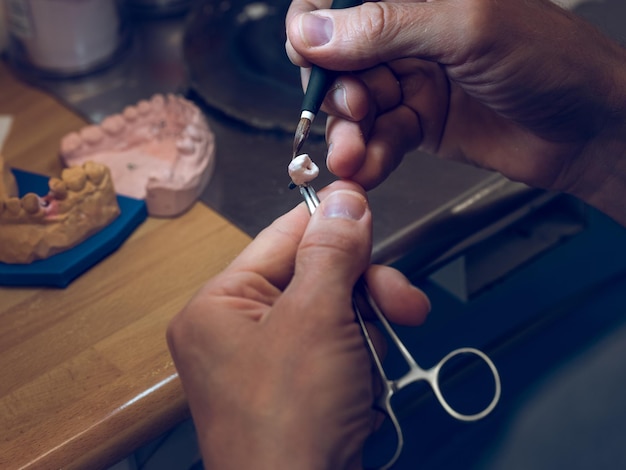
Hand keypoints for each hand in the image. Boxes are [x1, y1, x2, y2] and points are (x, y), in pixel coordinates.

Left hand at [167, 181, 429, 469]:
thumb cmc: (291, 420)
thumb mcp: (316, 319)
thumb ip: (332, 252)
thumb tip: (344, 197)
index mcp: (220, 304)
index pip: (282, 237)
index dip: (330, 223)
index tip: (369, 210)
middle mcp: (237, 329)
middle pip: (316, 278)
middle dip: (364, 291)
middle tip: (402, 303)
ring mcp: (268, 362)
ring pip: (336, 315)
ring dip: (368, 334)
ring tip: (373, 366)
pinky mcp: (297, 389)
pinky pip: (338, 351)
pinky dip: (362, 364)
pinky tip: (365, 390)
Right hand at [285, 0, 625, 223]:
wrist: (589, 132)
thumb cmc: (552, 62)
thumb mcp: (468, 30)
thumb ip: (388, 27)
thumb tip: (315, 30)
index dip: (315, 27)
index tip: (310, 58)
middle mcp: (410, 33)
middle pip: (340, 58)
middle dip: (335, 91)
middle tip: (350, 112)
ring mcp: (414, 79)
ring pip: (355, 104)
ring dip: (347, 132)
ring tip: (352, 154)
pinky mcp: (419, 121)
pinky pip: (378, 137)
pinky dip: (370, 155)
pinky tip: (369, 167)